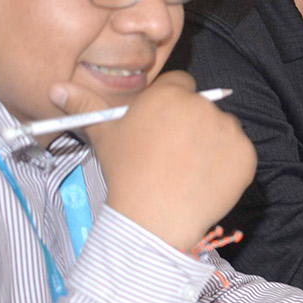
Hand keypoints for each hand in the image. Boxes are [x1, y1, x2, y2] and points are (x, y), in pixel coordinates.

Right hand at [53, 72, 254, 251]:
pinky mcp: (246, 156)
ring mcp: (228, 131)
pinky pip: (239, 154)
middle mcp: (202, 106)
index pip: (179, 84)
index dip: (171, 104)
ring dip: (211, 143)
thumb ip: (85, 107)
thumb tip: (57, 88)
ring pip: (222, 130)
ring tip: (188, 169)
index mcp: (169, 95)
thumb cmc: (126, 173)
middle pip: (202, 107)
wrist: (154, 217)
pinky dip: (228, 165)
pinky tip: (205, 180)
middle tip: (173, 153)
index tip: (163, 126)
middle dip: (191, 124)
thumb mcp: (104, 136)